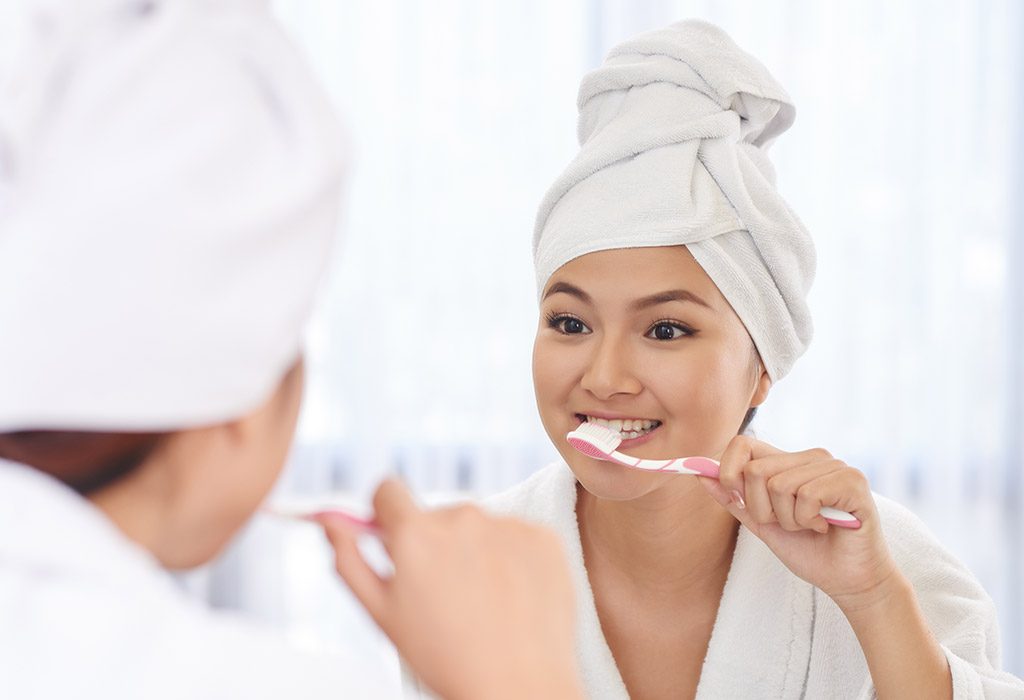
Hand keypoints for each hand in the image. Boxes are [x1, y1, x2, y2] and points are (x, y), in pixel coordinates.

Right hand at [320, 479, 582, 699]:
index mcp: (416, 534)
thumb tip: (328, 519)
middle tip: (445, 595)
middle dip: (434, 543)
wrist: (520, 688)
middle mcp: (463, 517)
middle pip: (436, 515)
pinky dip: (512, 558)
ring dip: (475, 551)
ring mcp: (508, 524)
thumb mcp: (382, 614)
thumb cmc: (444, 658)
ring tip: (482, 603)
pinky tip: (512, 597)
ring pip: (479, 526)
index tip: (394, 538)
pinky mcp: (544, 536)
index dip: (385, 514)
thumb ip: (350, 559)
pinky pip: (516, 535)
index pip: (387, 490)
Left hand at [699, 435, 897, 609]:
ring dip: (789, 520)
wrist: (848, 581)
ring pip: (779, 485)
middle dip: (763, 510)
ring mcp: (834, 465)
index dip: (729, 472)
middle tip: (790, 524)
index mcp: (788, 462)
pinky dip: (808, 521)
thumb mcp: (762, 524)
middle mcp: (811, 457)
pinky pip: (806, 495)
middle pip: (755, 471)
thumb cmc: (809, 551)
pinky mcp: (852, 480)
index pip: (742, 443)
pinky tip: (826, 526)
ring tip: (811, 526)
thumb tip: (700, 474)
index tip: (739, 499)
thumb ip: (734, 498)